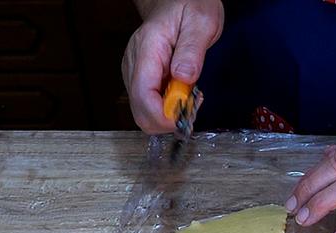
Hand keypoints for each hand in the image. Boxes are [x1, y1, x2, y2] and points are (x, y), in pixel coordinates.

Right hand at [122, 0, 223, 133]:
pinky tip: (183, 94)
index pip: (143, 95)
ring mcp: (136, 72)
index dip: (163, 116)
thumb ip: (192, 51)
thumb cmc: (189, 6)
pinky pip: (151, 105)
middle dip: (168, 119)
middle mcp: (135, 64)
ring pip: (145, 112)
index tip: (185, 117)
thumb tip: (184, 77)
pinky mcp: (142, 78)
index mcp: (147, 50)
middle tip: (192, 105)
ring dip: (170, 114)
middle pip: (140, 111)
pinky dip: (169, 108)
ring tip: (191, 96)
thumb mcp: (201, 23)